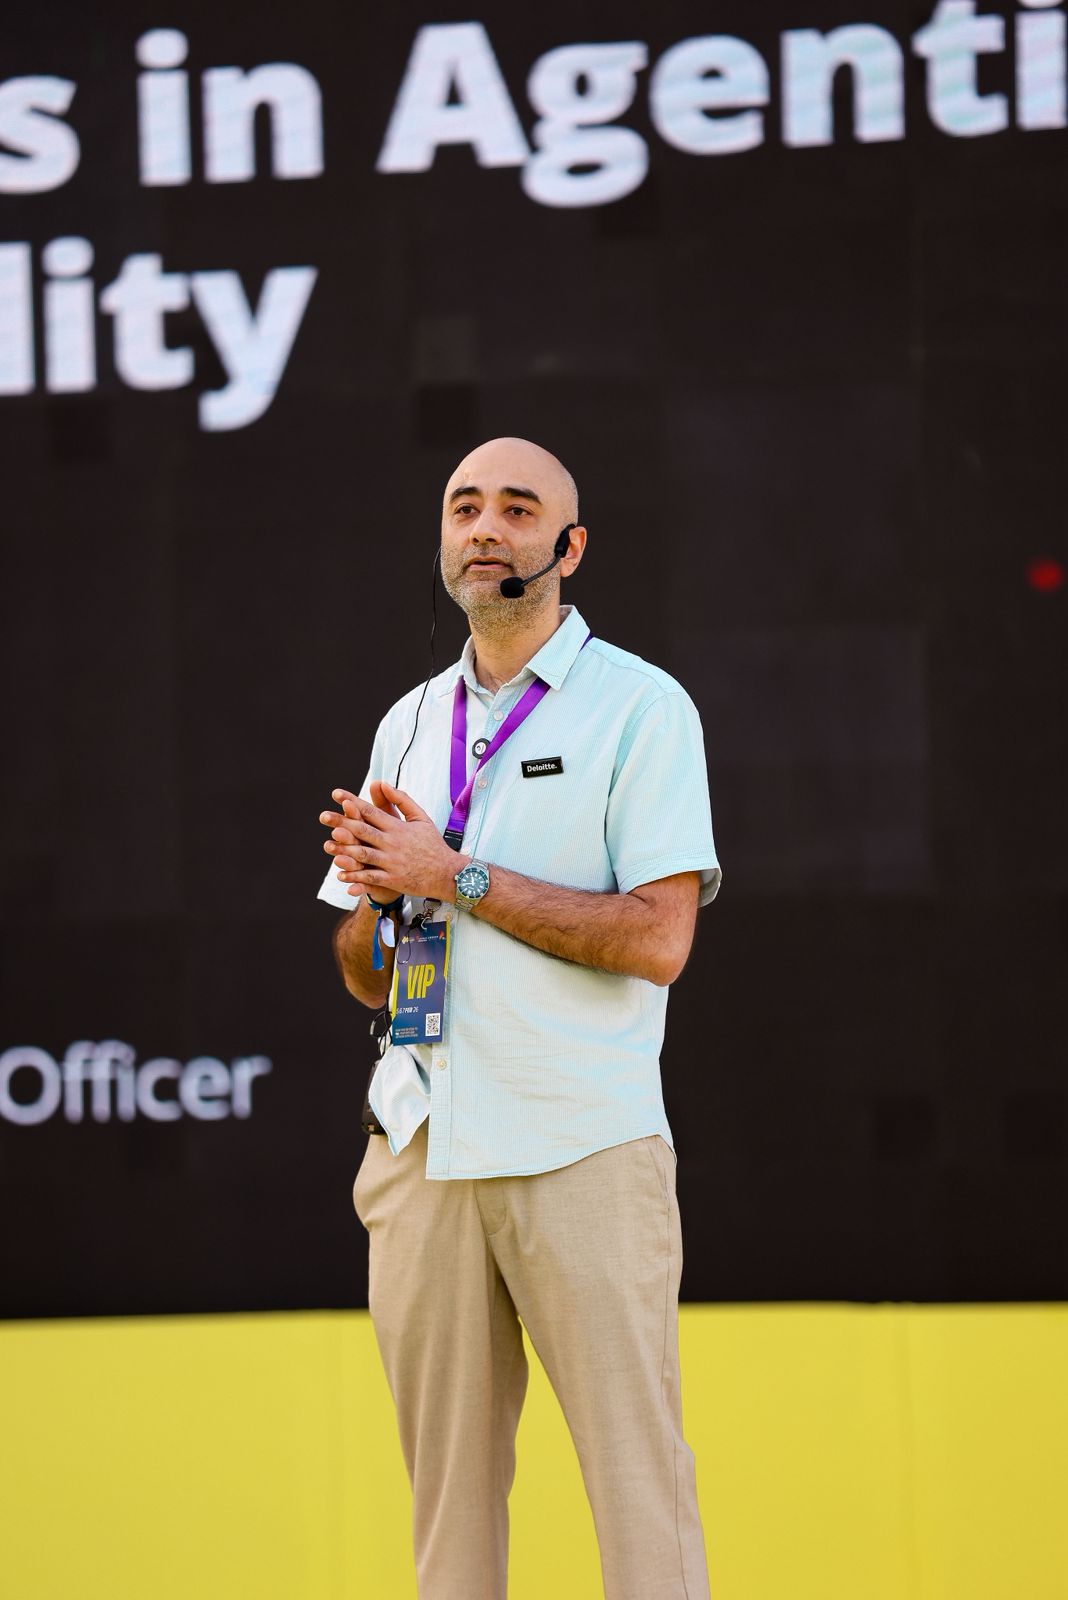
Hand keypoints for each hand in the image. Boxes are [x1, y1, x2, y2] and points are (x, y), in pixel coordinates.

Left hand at [319, 784, 462, 901]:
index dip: (352, 803)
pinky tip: (341, 873)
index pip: (371, 811)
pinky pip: (371, 878)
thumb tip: (383, 783)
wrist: (448, 873)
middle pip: (363, 830)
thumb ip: (402, 800)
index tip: (336, 794)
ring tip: (328, 845)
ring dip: (345, 850)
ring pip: (364, 854)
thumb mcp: (421, 817)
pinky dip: (355, 876)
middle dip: (341, 823)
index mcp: (398, 827)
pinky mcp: (393, 879)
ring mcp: (392, 862)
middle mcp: (393, 843)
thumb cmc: (433, 844)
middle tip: (323, 816)